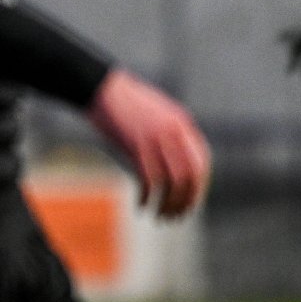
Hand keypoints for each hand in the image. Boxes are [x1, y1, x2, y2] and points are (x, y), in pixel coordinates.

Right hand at [86, 68, 210, 218]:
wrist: (98, 85)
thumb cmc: (122, 101)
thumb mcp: (155, 113)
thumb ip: (170, 133)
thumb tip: (175, 160)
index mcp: (182, 122)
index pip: (202, 163)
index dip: (199, 187)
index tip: (189, 201)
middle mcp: (175, 130)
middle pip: (191, 176)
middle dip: (187, 201)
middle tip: (176, 216)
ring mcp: (157, 136)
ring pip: (173, 181)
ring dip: (168, 204)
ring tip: (160, 216)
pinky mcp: (136, 143)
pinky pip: (149, 178)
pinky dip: (146, 196)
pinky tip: (140, 205)